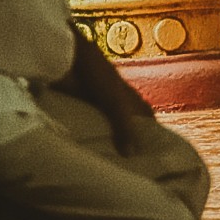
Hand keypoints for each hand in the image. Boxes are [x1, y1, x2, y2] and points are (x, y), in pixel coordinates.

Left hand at [61, 31, 155, 155]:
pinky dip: (82, 134)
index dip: (150, 128)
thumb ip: (123, 127)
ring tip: (104, 161)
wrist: (64, 57)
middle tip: (127, 162)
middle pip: (121, 122)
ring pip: (101, 125)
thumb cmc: (96, 73)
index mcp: (126, 96)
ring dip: (101, 138)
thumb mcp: (115, 102)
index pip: (143, 114)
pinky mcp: (73, 106)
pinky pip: (81, 124)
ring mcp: (91, 103)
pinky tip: (81, 148)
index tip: (154, 148)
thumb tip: (130, 156)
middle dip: (124, 138)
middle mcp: (110, 100)